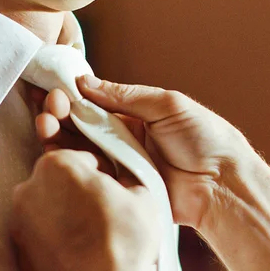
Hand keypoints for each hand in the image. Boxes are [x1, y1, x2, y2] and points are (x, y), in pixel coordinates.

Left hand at [10, 150, 159, 270]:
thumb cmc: (121, 245)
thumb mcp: (142, 198)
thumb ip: (128, 179)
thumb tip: (125, 181)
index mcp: (57, 166)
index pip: (81, 158)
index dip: (100, 172)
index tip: (111, 186)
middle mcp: (29, 187)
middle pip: (60, 181)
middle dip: (78, 192)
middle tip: (102, 212)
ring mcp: (18, 220)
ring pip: (47, 206)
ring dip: (65, 213)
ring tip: (90, 234)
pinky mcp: (17, 248)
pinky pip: (38, 233)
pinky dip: (53, 236)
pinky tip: (75, 247)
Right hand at [34, 76, 257, 229]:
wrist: (224, 185)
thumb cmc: (205, 139)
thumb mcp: (167, 104)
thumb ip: (125, 95)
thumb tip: (85, 82)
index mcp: (134, 116)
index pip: (94, 103)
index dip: (71, 96)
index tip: (52, 90)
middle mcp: (122, 139)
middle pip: (81, 126)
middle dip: (60, 114)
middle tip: (47, 107)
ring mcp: (119, 165)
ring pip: (80, 149)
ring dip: (59, 136)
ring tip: (45, 124)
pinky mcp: (118, 188)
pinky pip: (90, 175)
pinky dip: (71, 163)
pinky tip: (55, 151)